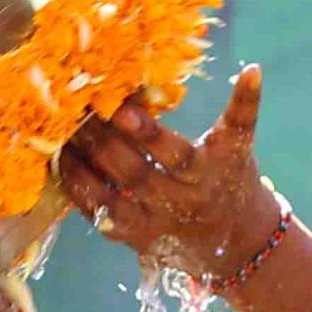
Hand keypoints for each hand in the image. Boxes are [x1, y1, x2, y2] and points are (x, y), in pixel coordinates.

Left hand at [59, 69, 281, 278]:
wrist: (237, 242)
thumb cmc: (233, 177)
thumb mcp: (240, 145)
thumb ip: (236, 112)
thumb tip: (249, 68)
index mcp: (210, 175)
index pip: (177, 156)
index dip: (150, 134)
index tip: (124, 109)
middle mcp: (183, 203)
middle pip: (136, 174)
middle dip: (105, 141)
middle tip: (79, 110)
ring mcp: (157, 224)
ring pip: (113, 196)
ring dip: (84, 165)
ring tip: (65, 133)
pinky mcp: (137, 238)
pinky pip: (100, 215)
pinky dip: (79, 190)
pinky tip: (63, 164)